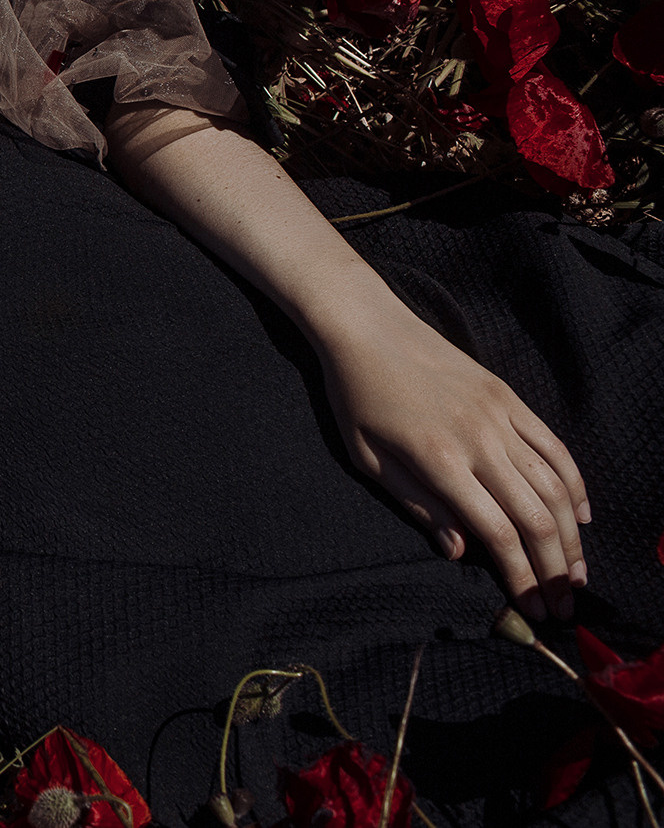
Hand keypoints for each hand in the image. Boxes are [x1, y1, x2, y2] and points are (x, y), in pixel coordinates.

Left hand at [319, 304, 589, 620]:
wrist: (368, 328)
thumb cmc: (357, 396)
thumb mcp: (368, 459)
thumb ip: (418, 506)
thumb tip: (460, 552)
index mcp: (440, 461)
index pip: (497, 532)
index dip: (521, 576)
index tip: (533, 610)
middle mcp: (480, 440)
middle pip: (535, 516)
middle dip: (555, 568)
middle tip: (565, 606)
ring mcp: (501, 416)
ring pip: (554, 485)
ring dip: (570, 535)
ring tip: (577, 572)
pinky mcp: (510, 398)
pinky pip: (554, 446)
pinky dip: (574, 483)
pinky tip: (579, 515)